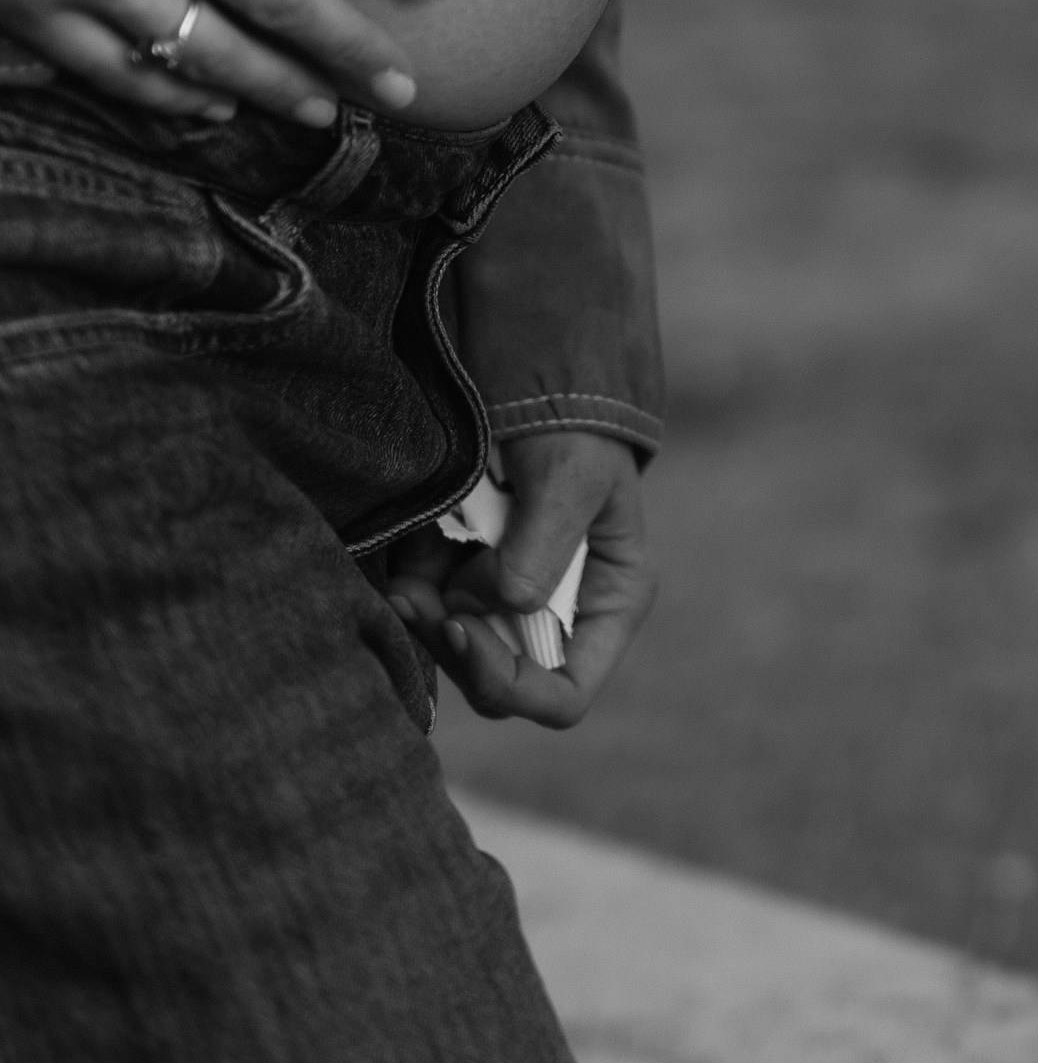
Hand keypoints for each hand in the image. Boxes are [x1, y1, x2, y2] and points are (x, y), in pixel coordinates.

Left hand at [384, 430, 654, 729]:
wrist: (537, 368)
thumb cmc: (573, 423)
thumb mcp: (570, 479)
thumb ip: (538, 553)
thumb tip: (483, 607)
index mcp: (609, 602)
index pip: (564, 693)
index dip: (510, 684)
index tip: (462, 630)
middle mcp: (560, 612)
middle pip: (499, 679)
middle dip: (453, 646)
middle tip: (414, 599)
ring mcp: (510, 595)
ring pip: (457, 647)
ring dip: (424, 619)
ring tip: (402, 578)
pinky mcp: (468, 572)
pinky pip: (432, 608)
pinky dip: (412, 591)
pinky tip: (406, 556)